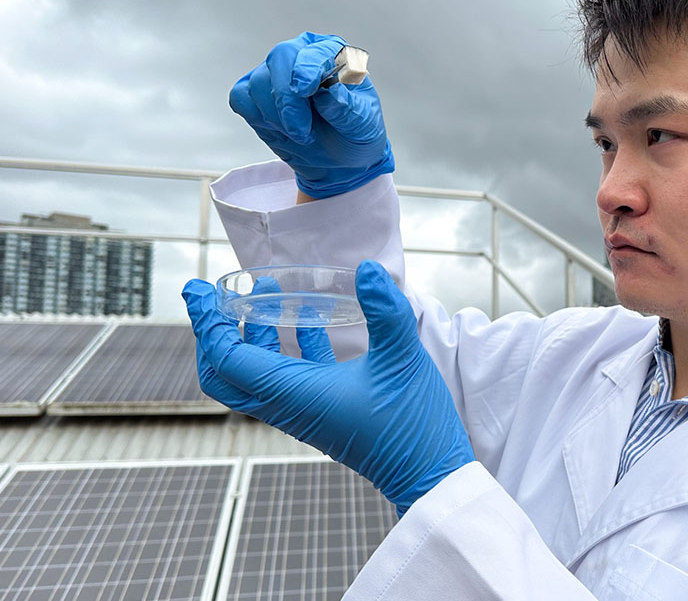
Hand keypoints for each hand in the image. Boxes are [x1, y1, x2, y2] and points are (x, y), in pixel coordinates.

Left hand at [182, 260, 473, 514]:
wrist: (430, 475)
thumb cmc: (413, 424)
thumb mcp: (402, 358)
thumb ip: (385, 310)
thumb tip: (368, 269)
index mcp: (295, 395)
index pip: (229, 360)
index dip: (209, 323)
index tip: (199, 290)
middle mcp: (291, 404)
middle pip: (226, 374)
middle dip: (214, 334)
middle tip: (214, 296)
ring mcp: (307, 408)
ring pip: (257, 374)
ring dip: (252, 335)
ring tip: (265, 293)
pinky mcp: (326, 408)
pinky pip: (292, 374)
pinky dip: (289, 344)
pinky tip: (307, 316)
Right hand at [229, 32, 394, 198]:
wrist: (339, 159)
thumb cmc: (354, 134)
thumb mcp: (363, 126)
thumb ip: (348, 110)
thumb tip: (330, 94)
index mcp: (333, 54)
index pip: (315, 52)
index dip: (308, 69)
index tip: (304, 90)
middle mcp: (301, 55)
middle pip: (280, 59)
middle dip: (287, 99)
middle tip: (301, 132)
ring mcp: (276, 72)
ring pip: (259, 83)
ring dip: (277, 117)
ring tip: (302, 135)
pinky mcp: (254, 92)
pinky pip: (242, 98)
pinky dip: (258, 119)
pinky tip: (281, 131)